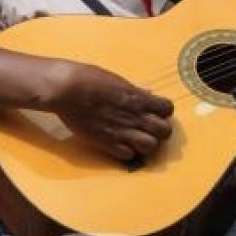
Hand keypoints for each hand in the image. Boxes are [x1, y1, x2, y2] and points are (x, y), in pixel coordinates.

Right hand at [46, 60, 173, 161]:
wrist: (67, 90)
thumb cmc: (90, 79)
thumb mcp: (118, 81)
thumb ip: (136, 92)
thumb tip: (149, 94)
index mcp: (139, 99)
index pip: (168, 109)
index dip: (163, 112)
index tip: (155, 112)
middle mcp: (136, 117)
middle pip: (165, 132)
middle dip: (160, 131)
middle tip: (148, 129)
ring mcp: (123, 132)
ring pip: (151, 146)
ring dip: (146, 144)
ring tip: (136, 139)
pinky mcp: (108, 144)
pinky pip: (129, 155)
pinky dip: (127, 152)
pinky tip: (120, 145)